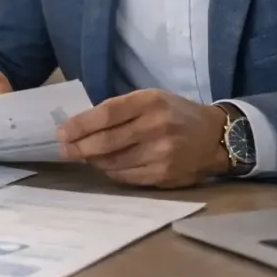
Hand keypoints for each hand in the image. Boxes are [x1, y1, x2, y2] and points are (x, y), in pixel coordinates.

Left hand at [55, 89, 230, 187]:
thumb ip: (120, 110)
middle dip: (79, 147)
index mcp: (150, 102)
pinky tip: (105, 166)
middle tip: (64, 150)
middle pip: (106, 141)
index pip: (107, 114)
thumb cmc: (175, 114)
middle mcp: (156, 127)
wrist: (215, 137)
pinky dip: (111, 172)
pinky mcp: (164, 175)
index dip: (80, 125)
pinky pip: (126, 177)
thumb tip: (80, 126)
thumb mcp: (151, 99)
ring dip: (93, 161)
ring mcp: (162, 154)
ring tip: (83, 156)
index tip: (61, 132)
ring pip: (113, 162)